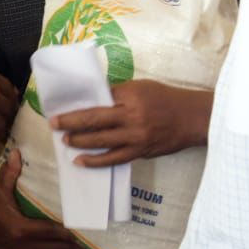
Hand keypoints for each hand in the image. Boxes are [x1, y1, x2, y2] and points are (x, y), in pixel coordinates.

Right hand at [0, 149, 83, 248]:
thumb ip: (9, 173)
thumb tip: (18, 152)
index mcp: (22, 229)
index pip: (53, 232)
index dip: (71, 234)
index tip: (88, 233)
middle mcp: (26, 245)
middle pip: (58, 248)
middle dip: (77, 247)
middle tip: (97, 244)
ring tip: (88, 248)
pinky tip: (65, 248)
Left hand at [53, 80, 212, 166]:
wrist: (193, 118)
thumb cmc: (165, 98)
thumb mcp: (141, 87)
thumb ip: (118, 94)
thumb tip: (93, 100)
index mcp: (131, 96)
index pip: (99, 99)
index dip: (79, 104)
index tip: (62, 106)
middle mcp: (132, 116)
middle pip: (95, 120)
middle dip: (71, 122)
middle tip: (54, 123)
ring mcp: (136, 137)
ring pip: (101, 141)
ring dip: (79, 141)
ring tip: (64, 140)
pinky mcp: (140, 152)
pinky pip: (114, 159)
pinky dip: (96, 161)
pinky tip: (81, 161)